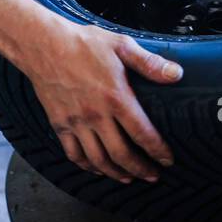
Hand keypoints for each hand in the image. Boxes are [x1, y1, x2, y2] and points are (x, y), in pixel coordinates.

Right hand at [18, 19, 181, 183]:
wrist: (44, 45)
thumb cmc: (83, 43)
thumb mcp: (121, 45)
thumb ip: (150, 63)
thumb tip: (176, 74)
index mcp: (116, 97)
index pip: (142, 133)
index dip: (158, 151)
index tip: (167, 161)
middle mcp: (96, 115)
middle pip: (122, 154)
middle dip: (141, 169)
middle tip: (152, 176)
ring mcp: (76, 122)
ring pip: (98, 160)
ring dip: (116, 174)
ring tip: (130, 178)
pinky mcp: (60, 125)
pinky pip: (74, 154)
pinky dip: (88, 167)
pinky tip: (98, 169)